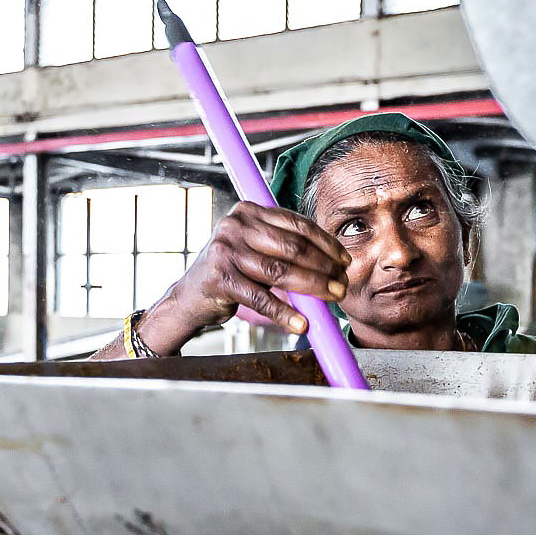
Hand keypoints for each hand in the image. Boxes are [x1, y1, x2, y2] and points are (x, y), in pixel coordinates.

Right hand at [135, 202, 348, 352]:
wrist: (191, 296)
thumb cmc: (233, 271)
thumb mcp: (256, 249)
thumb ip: (286, 248)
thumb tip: (333, 264)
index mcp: (248, 211)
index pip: (296, 223)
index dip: (325, 243)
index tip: (344, 260)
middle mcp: (235, 226)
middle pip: (292, 247)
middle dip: (324, 266)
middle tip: (343, 283)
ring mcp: (225, 251)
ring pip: (280, 271)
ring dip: (312, 287)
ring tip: (333, 297)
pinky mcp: (221, 279)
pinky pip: (261, 298)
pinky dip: (284, 313)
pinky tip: (301, 323)